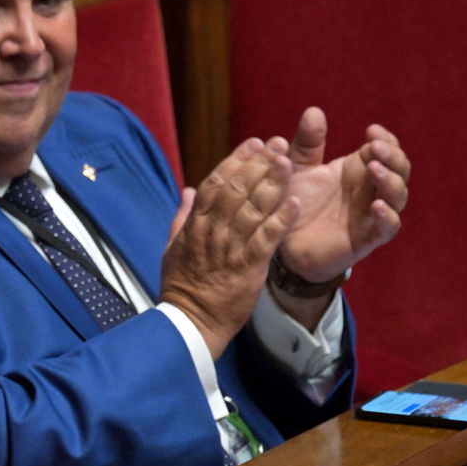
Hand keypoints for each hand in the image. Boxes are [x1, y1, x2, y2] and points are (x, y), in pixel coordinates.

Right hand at [159, 137, 298, 358]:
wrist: (190, 321)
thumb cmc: (182, 285)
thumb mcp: (172, 247)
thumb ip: (182, 216)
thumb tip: (189, 190)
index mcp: (195, 224)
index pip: (216, 183)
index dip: (236, 160)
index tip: (254, 143)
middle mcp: (212, 231)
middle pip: (236, 189)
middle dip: (258, 165)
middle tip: (278, 145)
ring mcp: (229, 248)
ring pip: (252, 209)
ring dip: (271, 185)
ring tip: (289, 163)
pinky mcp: (247, 268)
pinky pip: (265, 240)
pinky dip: (279, 221)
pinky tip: (294, 204)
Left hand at [279, 107, 410, 282]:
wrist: (282, 241)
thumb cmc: (295, 202)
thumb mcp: (296, 168)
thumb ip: (306, 143)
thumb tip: (314, 111)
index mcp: (358, 169)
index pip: (386, 149)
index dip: (386, 139)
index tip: (371, 130)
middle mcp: (370, 190)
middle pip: (400, 169)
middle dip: (393, 156)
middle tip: (375, 147)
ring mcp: (371, 215)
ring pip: (398, 196)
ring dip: (391, 181)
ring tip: (374, 169)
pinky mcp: (366, 239)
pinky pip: (387, 228)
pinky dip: (388, 216)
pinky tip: (377, 205)